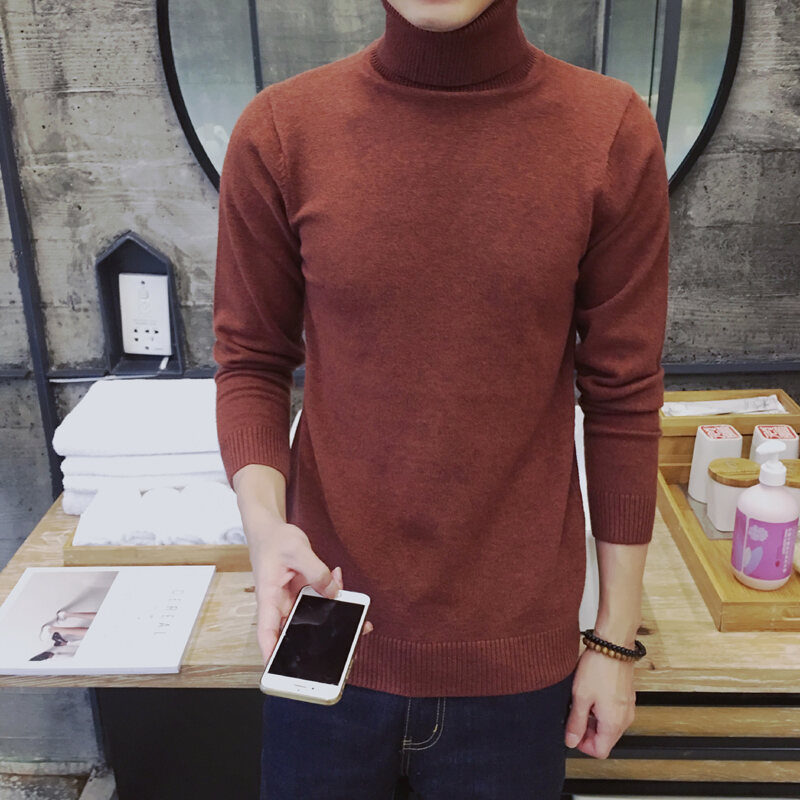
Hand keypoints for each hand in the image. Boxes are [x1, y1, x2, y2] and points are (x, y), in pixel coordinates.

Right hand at [244, 509, 371, 663]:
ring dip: (333, 615)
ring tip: (356, 613)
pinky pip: (320, 601)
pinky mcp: (303, 593)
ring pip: (313, 618)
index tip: (277, 673)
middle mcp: (280, 604)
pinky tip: (340, 581)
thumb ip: (317, 571)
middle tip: (345, 648)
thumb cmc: (274, 541)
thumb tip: (333, 591)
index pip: (267, 632)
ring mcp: (292, 601)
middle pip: (295, 632)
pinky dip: (333, 594)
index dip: (271, 654)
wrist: (271, 530)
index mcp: (270, 598)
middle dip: (318, 642)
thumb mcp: (297, 550)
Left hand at [564, 647, 635, 758]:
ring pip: (609, 726)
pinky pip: (613, 713)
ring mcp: (627, 707)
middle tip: (573, 715)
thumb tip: (571, 741)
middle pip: (605, 739)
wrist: (613, 645)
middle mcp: (625, 718)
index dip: (583, 745)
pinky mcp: (626, 697)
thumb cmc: (599, 667)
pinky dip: (601, 710)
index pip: (600, 751)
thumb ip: (576, 722)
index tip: (572, 732)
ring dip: (593, 720)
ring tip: (581, 701)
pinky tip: (590, 694)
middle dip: (587, 732)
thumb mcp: (580, 697)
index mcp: (614, 723)